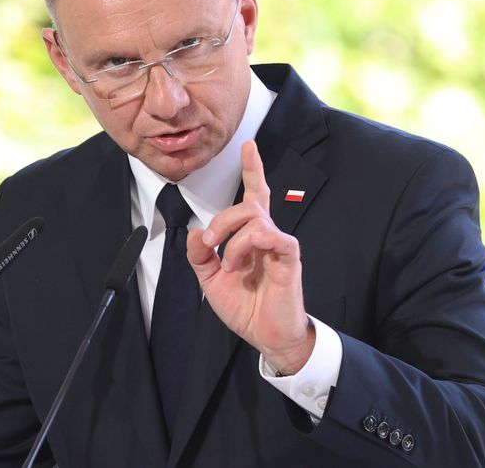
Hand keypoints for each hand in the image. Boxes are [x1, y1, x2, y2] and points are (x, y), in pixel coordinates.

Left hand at [186, 140, 314, 373]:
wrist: (266, 337)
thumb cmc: (247, 308)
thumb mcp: (212, 281)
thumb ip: (201, 256)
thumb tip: (196, 232)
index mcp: (251, 238)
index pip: (254, 196)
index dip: (253, 170)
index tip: (248, 146)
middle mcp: (267, 236)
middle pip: (248, 204)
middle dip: (223, 218)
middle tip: (210, 241)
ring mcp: (279, 246)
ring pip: (256, 218)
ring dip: (233, 239)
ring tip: (230, 264)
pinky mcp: (289, 260)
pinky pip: (274, 236)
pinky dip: (251, 244)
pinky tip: (243, 262)